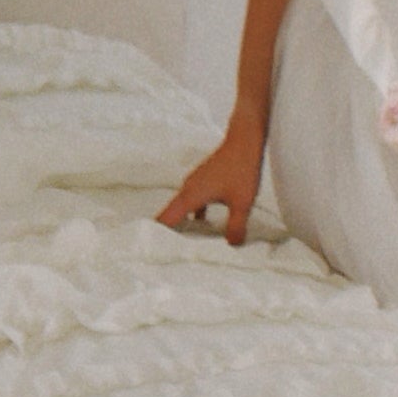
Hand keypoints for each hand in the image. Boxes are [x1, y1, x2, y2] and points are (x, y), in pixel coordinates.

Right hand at [157, 111, 266, 245]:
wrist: (245, 140)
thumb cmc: (241, 167)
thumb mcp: (242, 202)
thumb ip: (235, 227)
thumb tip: (232, 246)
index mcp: (189, 196)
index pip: (164, 220)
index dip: (156, 237)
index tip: (152, 253)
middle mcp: (186, 189)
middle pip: (169, 216)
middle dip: (167, 235)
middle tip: (167, 256)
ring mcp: (194, 184)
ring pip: (181, 209)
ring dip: (181, 225)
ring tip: (185, 244)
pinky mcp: (203, 181)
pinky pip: (192, 202)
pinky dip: (194, 214)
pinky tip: (204, 224)